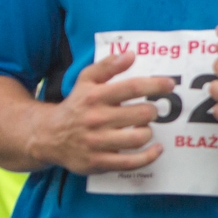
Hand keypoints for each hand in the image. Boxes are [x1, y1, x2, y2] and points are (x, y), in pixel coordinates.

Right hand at [27, 52, 174, 174]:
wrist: (47, 136)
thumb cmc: (75, 105)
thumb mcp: (86, 81)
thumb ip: (107, 66)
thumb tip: (130, 55)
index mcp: (95, 96)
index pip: (133, 87)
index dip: (155, 85)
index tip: (170, 84)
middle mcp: (96, 119)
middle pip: (142, 114)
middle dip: (152, 111)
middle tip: (149, 111)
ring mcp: (97, 142)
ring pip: (139, 137)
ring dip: (148, 131)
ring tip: (142, 127)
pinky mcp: (98, 162)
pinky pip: (132, 162)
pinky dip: (149, 156)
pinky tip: (156, 148)